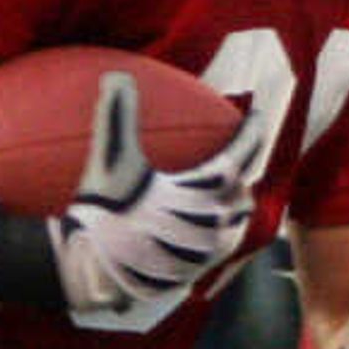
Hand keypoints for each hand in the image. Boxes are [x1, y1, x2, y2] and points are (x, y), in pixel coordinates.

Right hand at [46, 72, 278, 331]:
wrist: (93, 272)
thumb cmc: (103, 215)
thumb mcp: (110, 162)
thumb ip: (117, 117)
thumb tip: (117, 76)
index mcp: (202, 191)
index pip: (239, 154)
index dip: (250, 131)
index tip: (255, 115)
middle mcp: (214, 221)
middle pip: (242, 189)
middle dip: (243, 170)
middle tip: (238, 155)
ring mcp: (208, 251)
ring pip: (236, 220)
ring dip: (233, 202)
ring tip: (224, 191)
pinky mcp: (196, 272)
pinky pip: (221, 246)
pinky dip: (219, 228)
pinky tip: (201, 226)